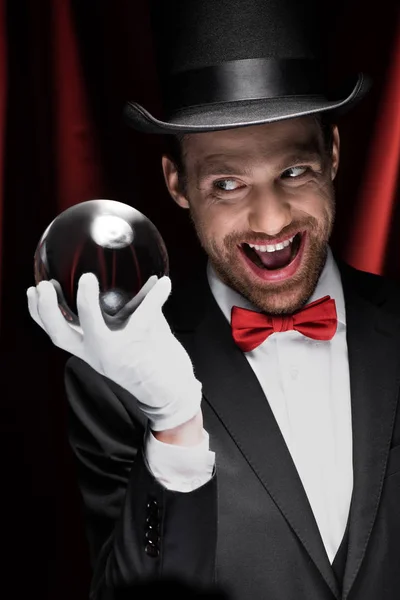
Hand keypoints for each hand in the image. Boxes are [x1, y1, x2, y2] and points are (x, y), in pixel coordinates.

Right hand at [27, 274, 201, 430]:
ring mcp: (118, 351)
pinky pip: (147, 312)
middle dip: (48, 310)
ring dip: (86, 303)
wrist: (173, 395)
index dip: (40, 314)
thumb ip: (123, 317)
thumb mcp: (126, 345)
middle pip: (61, 335)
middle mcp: (99, 355)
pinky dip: (157, 295)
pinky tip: (165, 283)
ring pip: (94, 328)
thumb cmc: (149, 365)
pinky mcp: (141, 345)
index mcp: (91, 352)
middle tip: (43, 286)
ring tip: (87, 277)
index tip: (32, 291)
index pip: (58, 333)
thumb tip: (134, 279)